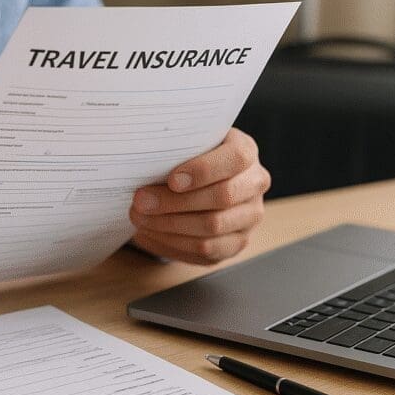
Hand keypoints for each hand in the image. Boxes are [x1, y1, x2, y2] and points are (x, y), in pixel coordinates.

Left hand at [130, 128, 269, 264]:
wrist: (200, 179)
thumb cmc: (188, 157)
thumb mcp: (186, 143)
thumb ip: (175, 148)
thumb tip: (145, 162)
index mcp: (246, 152)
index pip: (236, 159)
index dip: (204, 170)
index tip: (172, 180)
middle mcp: (254, 184)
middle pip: (223, 197)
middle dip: (175, 202)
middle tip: (141, 201)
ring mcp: (249, 217)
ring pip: (213, 227)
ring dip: (169, 226)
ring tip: (139, 218)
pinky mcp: (237, 242)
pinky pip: (206, 251)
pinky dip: (172, 244)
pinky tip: (148, 234)